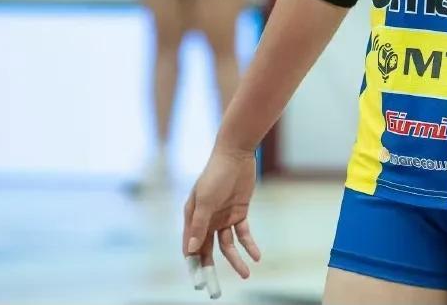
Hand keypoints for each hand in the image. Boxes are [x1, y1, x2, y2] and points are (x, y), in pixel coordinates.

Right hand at [182, 144, 261, 299]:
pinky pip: (243, 234)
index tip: (198, 283)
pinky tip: (256, 256)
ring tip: (245, 274)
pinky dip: (249, 245)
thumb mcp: (205, 201)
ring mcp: (223, 217)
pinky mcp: (239, 213)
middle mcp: (206, 220)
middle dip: (211, 270)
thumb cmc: (215, 175)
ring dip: (235, 260)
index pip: (190, 247)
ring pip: (227, 246)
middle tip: (214, 291)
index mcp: (192, 218)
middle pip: (207, 251)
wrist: (236, 155)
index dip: (194, 266)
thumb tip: (190, 250)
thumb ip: (199, 225)